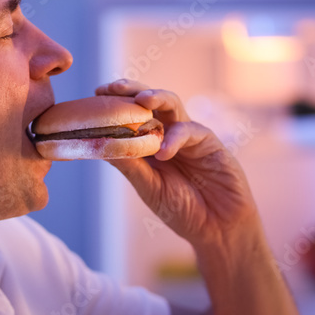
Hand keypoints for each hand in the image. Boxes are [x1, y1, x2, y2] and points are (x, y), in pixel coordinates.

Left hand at [95, 79, 258, 249]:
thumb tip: (99, 145)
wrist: (217, 227)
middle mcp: (168, 134)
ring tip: (141, 100)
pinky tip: (163, 152)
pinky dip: (174, 138)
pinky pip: (190, 130)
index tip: (97, 93)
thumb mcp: (149, 187)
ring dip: (156, 98)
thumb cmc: (182, 210)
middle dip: (132, 90)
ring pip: (172, 105)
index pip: (131, 115)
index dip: (115, 103)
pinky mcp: (209, 142)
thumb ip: (130, 165)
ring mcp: (189, 135)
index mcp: (150, 144)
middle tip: (113, 87)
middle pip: (150, 102)